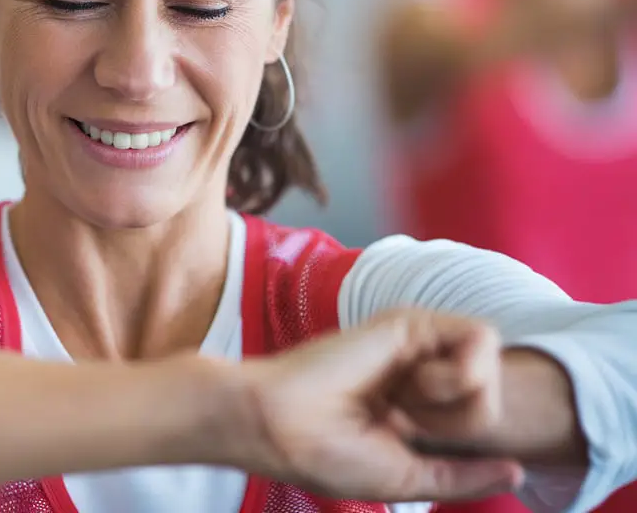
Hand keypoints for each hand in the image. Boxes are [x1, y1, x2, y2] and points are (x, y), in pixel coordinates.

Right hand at [239, 310, 522, 503]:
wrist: (282, 426)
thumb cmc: (328, 457)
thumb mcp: (408, 479)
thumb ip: (463, 476)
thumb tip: (519, 471)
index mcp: (413, 404)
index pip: (479, 410)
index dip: (465, 435)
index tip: (409, 441)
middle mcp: (417, 368)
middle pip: (492, 388)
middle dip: (463, 419)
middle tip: (406, 420)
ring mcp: (415, 343)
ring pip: (492, 362)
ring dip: (460, 397)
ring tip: (405, 400)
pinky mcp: (410, 322)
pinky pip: (480, 338)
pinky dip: (462, 374)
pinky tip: (414, 385)